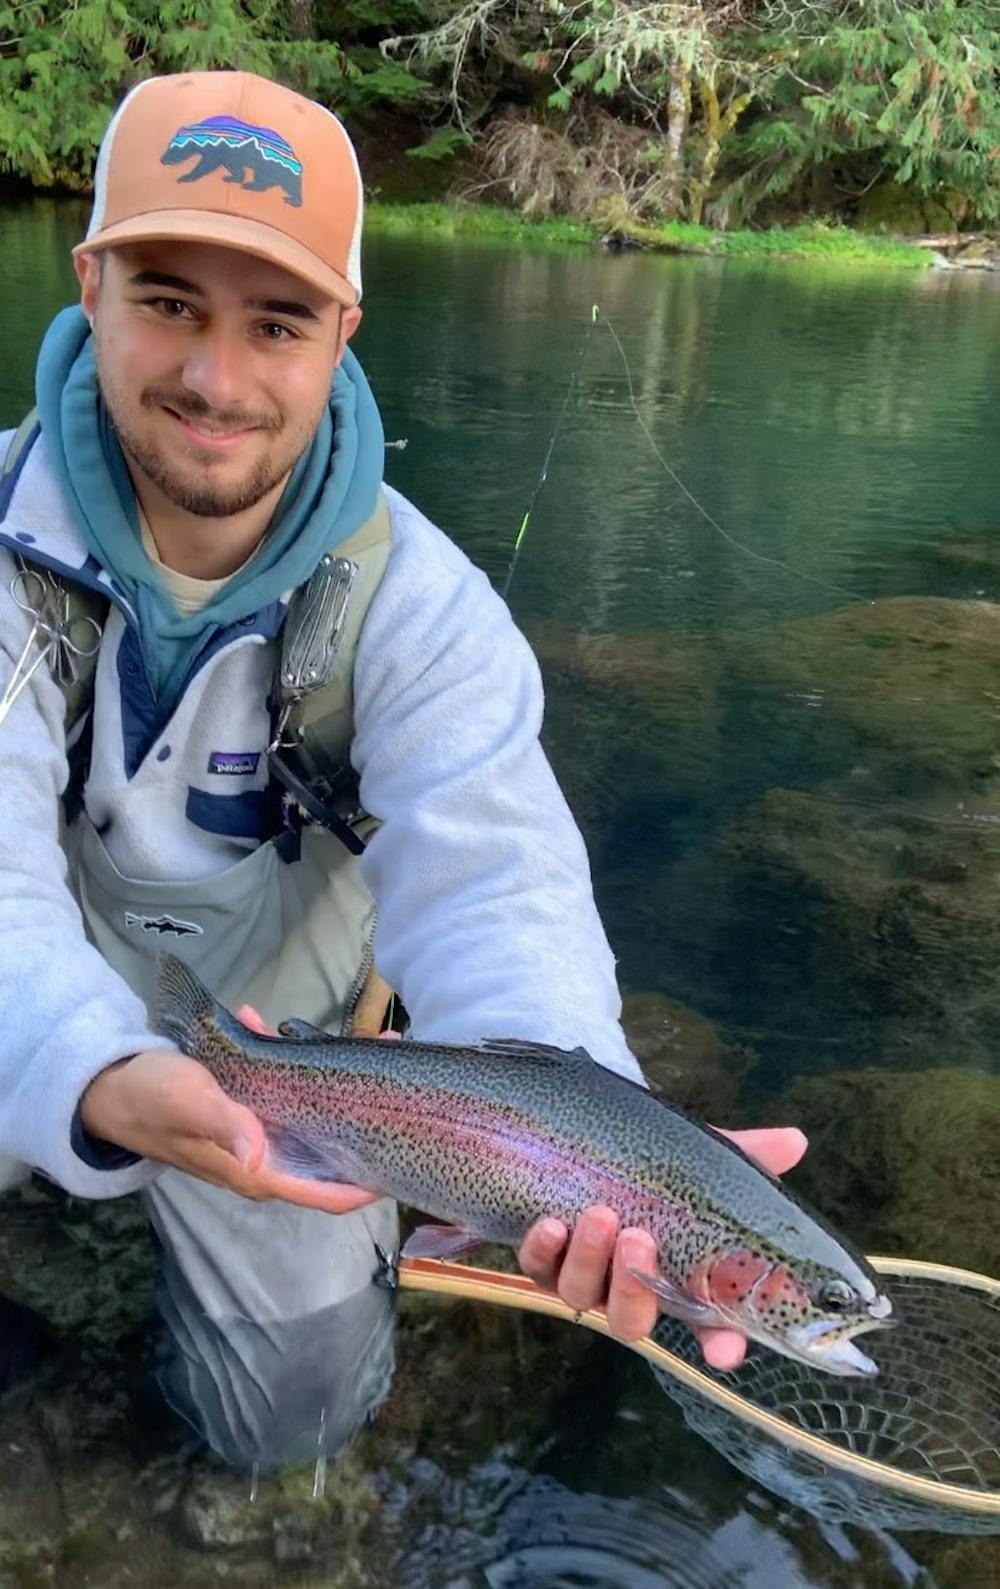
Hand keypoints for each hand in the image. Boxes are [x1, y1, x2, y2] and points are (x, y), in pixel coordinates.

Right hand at [80, 1015, 377, 1215]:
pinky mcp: (248, 1111)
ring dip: (329, 1075)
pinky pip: (282, 1087)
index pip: (328, 1193)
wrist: (109, 1087)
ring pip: (312, 1113)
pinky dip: (284, 1057)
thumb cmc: (149, 1098)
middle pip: (330, 1148)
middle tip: (391, 1065)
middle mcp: (264, 1160)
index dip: (370, 1183)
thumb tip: (259, 1155)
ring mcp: (258, 1136)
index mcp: (256, 1171)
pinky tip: (268, 1024)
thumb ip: (226, 1125)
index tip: (407, 1159)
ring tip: (357, 1036)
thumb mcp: (188, 1103)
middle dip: (362, 1111)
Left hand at [517, 1126, 807, 1369]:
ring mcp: (584, 1276)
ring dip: (590, 1259)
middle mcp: (629, 1288)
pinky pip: (538, 1267)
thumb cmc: (657, 1165)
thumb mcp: (700, 1158)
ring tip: (600, 1214)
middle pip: (632, 1322)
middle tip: (640, 1238)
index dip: (719, 1343)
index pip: (709, 1327)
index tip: (725, 1349)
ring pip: (582, 1294)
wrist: (593, 1140)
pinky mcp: (542, 1259)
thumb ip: (747, 1154)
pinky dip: (544, 1249)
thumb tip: (795, 1140)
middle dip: (635, 1289)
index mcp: (679, 1278)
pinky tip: (552, 1224)